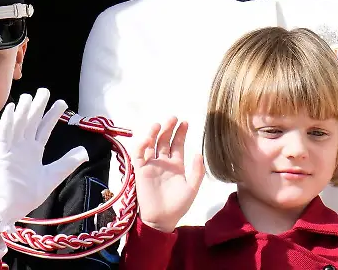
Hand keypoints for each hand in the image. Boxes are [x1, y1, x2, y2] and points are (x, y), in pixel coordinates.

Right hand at [0, 88, 89, 232]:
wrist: (12, 208)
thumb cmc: (29, 194)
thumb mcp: (53, 176)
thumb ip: (67, 163)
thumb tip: (84, 151)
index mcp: (34, 151)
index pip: (44, 128)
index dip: (52, 115)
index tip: (62, 103)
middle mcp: (23, 147)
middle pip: (31, 122)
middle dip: (38, 107)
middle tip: (44, 90)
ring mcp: (13, 150)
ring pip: (18, 126)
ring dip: (23, 111)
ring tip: (29, 96)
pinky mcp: (3, 156)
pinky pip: (5, 136)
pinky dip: (7, 123)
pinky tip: (12, 109)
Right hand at [132, 116, 204, 232]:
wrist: (162, 219)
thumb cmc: (178, 205)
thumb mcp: (192, 188)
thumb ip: (197, 171)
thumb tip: (198, 154)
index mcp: (176, 165)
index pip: (177, 144)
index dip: (181, 133)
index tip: (185, 122)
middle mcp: (163, 162)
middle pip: (164, 140)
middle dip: (168, 128)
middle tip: (173, 118)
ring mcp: (151, 165)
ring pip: (151, 144)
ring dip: (154, 133)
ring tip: (160, 124)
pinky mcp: (140, 170)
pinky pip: (139, 154)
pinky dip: (141, 145)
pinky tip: (148, 139)